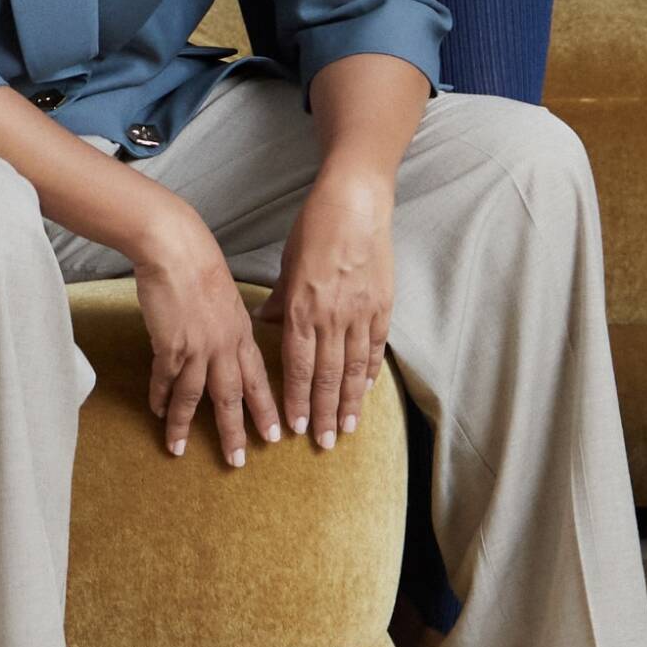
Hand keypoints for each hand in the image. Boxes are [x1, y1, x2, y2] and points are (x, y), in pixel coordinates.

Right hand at [133, 197, 281, 465]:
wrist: (175, 249)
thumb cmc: (201, 264)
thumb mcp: (229, 295)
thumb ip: (235, 320)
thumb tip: (240, 333)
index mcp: (243, 333)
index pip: (259, 380)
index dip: (267, 409)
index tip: (277, 436)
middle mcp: (224, 345)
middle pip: (232, 398)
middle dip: (235, 432)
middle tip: (238, 460)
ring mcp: (197, 347)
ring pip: (194, 396)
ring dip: (185, 425)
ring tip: (178, 449)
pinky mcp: (169, 344)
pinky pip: (165, 380)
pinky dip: (160, 398)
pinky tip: (157, 412)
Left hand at [255, 164, 393, 448]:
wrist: (356, 202)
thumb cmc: (315, 228)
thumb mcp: (288, 263)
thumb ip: (280, 299)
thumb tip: (265, 322)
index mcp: (301, 307)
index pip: (298, 366)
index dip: (297, 400)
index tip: (296, 428)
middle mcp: (330, 316)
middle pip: (327, 376)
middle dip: (325, 413)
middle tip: (325, 444)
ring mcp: (359, 312)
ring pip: (354, 368)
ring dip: (350, 402)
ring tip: (349, 429)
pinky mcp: (382, 304)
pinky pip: (375, 345)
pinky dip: (371, 370)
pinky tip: (368, 390)